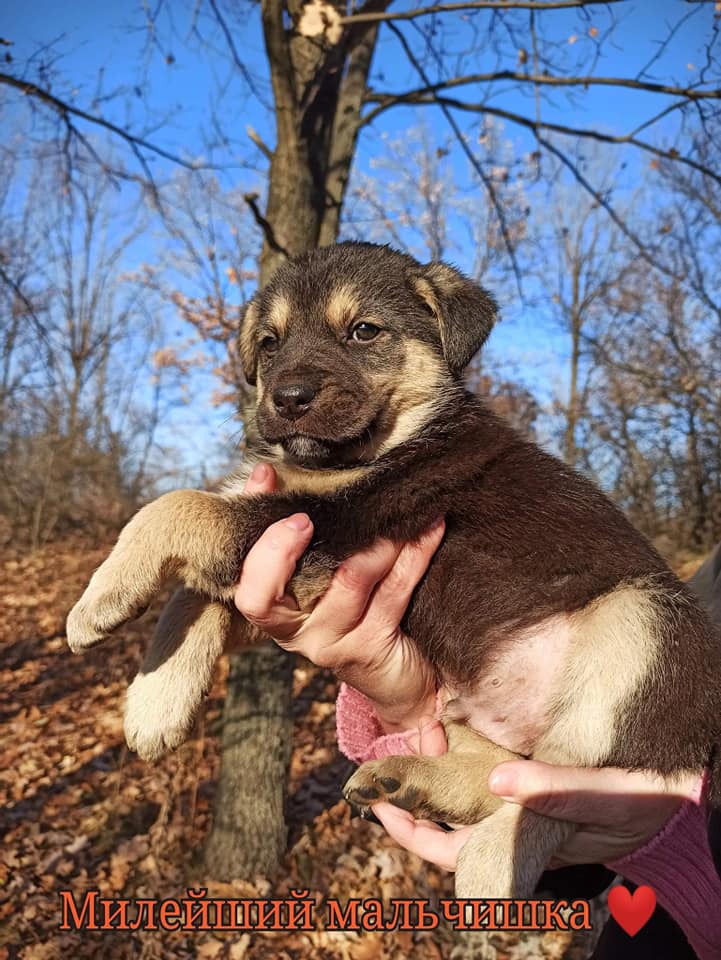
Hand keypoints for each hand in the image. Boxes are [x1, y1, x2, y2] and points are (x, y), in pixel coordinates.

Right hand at [234, 462, 444, 732]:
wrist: (402, 679)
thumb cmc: (354, 610)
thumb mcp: (317, 573)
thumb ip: (287, 528)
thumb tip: (264, 472)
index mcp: (276, 614)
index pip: (250, 594)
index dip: (265, 555)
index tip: (294, 517)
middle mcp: (297, 635)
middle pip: (281, 594)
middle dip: (293, 546)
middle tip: (319, 510)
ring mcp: (333, 646)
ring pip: (350, 579)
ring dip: (377, 537)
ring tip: (400, 506)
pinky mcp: (372, 649)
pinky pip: (394, 591)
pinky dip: (415, 553)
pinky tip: (432, 527)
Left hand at [373, 742, 699, 870]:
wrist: (678, 782)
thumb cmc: (647, 796)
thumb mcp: (610, 795)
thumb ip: (560, 792)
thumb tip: (499, 780)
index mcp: (525, 841)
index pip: (451, 852)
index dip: (411, 833)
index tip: (376, 802)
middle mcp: (514, 822)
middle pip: (446, 820)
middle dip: (413, 792)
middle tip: (384, 756)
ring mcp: (520, 798)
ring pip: (461, 792)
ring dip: (436, 766)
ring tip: (413, 731)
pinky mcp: (530, 772)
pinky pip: (484, 766)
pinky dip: (464, 748)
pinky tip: (453, 719)